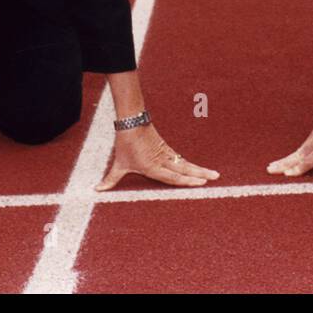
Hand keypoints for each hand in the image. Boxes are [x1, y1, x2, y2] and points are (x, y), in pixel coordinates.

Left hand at [95, 124, 218, 189]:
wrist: (132, 122)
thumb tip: (97, 190)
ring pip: (186, 164)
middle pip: (184, 169)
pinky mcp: (166, 149)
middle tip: (215, 178)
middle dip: (200, 174)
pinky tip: (197, 169)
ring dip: (199, 169)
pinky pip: (181, 159)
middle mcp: (162, 161)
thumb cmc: (125, 144)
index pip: (173, 177)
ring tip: (214, 174)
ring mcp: (166, 154)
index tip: (200, 183)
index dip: (187, 181)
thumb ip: (111, 179)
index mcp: (152, 167)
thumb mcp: (118, 164)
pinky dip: (190, 165)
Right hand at [267, 85, 312, 177]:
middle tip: (270, 172)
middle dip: (285, 164)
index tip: (289, 173)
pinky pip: (303, 146)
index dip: (302, 166)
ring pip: (299, 150)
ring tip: (272, 168)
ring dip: (286, 159)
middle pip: (300, 154)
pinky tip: (287, 161)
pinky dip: (294, 154)